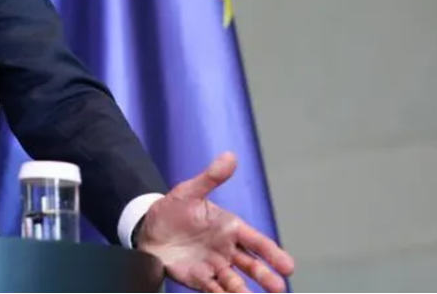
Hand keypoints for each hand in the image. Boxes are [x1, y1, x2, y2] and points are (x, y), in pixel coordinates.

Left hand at [136, 152, 294, 292]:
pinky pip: (213, 290)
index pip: (257, 242)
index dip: (273, 254)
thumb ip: (211, 178)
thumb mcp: (189, 191)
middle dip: (265, 276)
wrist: (148, 229)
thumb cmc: (172, 209)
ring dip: (243, 291)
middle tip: (278, 287)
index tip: (288, 266)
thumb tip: (230, 156)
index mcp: (230, 228)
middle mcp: (227, 249)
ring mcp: (214, 266)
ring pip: (234, 281)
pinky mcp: (199, 279)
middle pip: (251, 265)